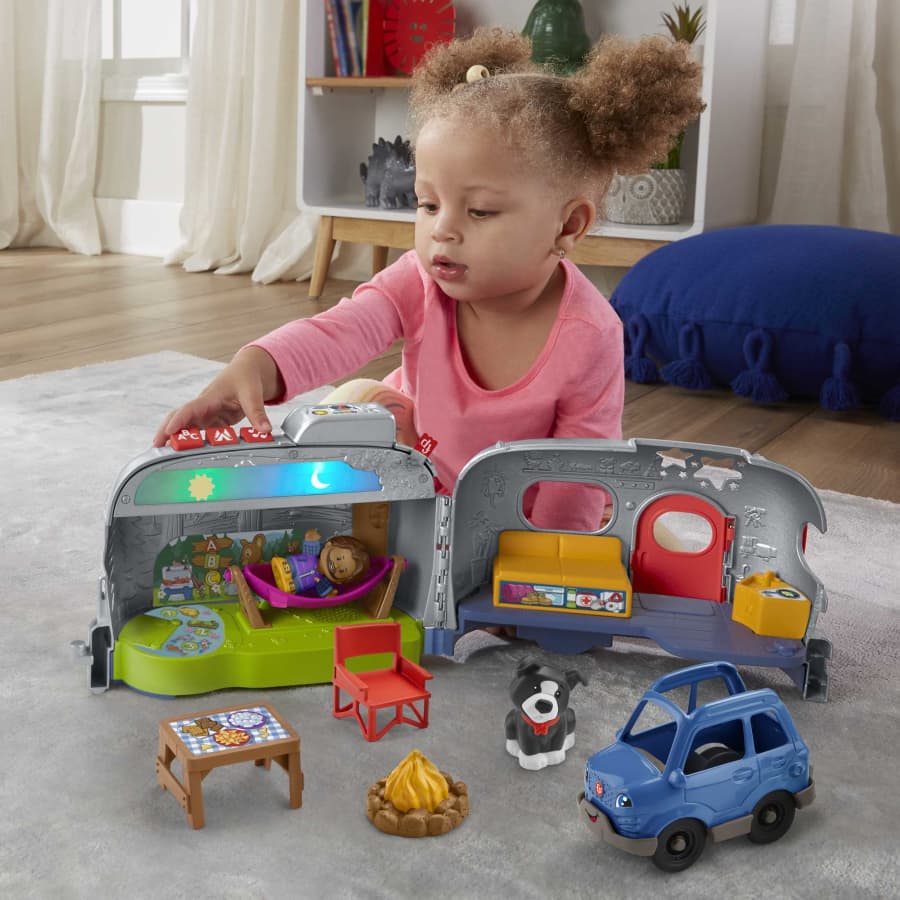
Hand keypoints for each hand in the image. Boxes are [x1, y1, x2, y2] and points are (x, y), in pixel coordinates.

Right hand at [152, 346, 283, 447]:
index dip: (178, 421)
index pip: (190, 409)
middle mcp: (204, 407)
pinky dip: (195, 445)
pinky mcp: (214, 422)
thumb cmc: (245, 377)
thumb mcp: (253, 393)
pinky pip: (202, 434)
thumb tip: (264, 430)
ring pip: (189, 429)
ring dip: (179, 441)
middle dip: (167, 432)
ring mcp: (207, 415)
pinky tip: (190, 457)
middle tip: (156, 447)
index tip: (168, 432)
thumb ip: (257, 413)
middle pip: (180, 419)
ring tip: (167, 457)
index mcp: (210, 397)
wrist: (247, 371)